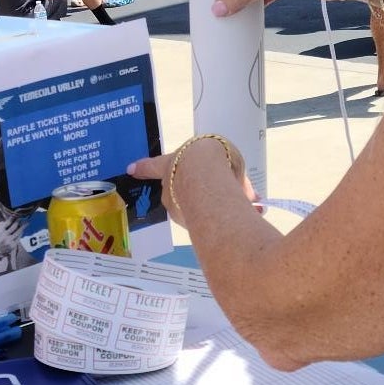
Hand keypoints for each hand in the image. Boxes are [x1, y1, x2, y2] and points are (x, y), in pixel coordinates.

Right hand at [0, 212, 25, 263]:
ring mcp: (9, 241)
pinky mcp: (13, 245)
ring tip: (27, 223)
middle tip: (23, 217)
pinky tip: (22, 230)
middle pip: (14, 226)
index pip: (8, 222)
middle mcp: (4, 236)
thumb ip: (2, 223)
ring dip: (23, 227)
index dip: (13, 217)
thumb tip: (10, 218)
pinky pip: (19, 237)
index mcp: (0, 231)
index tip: (17, 214)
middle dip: (19, 221)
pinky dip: (21, 233)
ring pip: (18, 232)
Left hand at [130, 138, 255, 226]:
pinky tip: (250, 218)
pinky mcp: (188, 226)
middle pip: (186, 191)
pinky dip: (227, 220)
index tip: (130, 169)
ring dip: (219, 208)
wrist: (209, 177)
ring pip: (199, 208)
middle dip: (209, 192)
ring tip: (250, 208)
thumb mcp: (227, 158)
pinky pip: (209, 221)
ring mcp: (177, 209)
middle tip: (230, 190)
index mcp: (170, 165)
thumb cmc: (213, 158)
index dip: (143, 168)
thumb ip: (236, 176)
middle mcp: (170, 188)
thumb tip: (252, 199)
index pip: (152, 166)